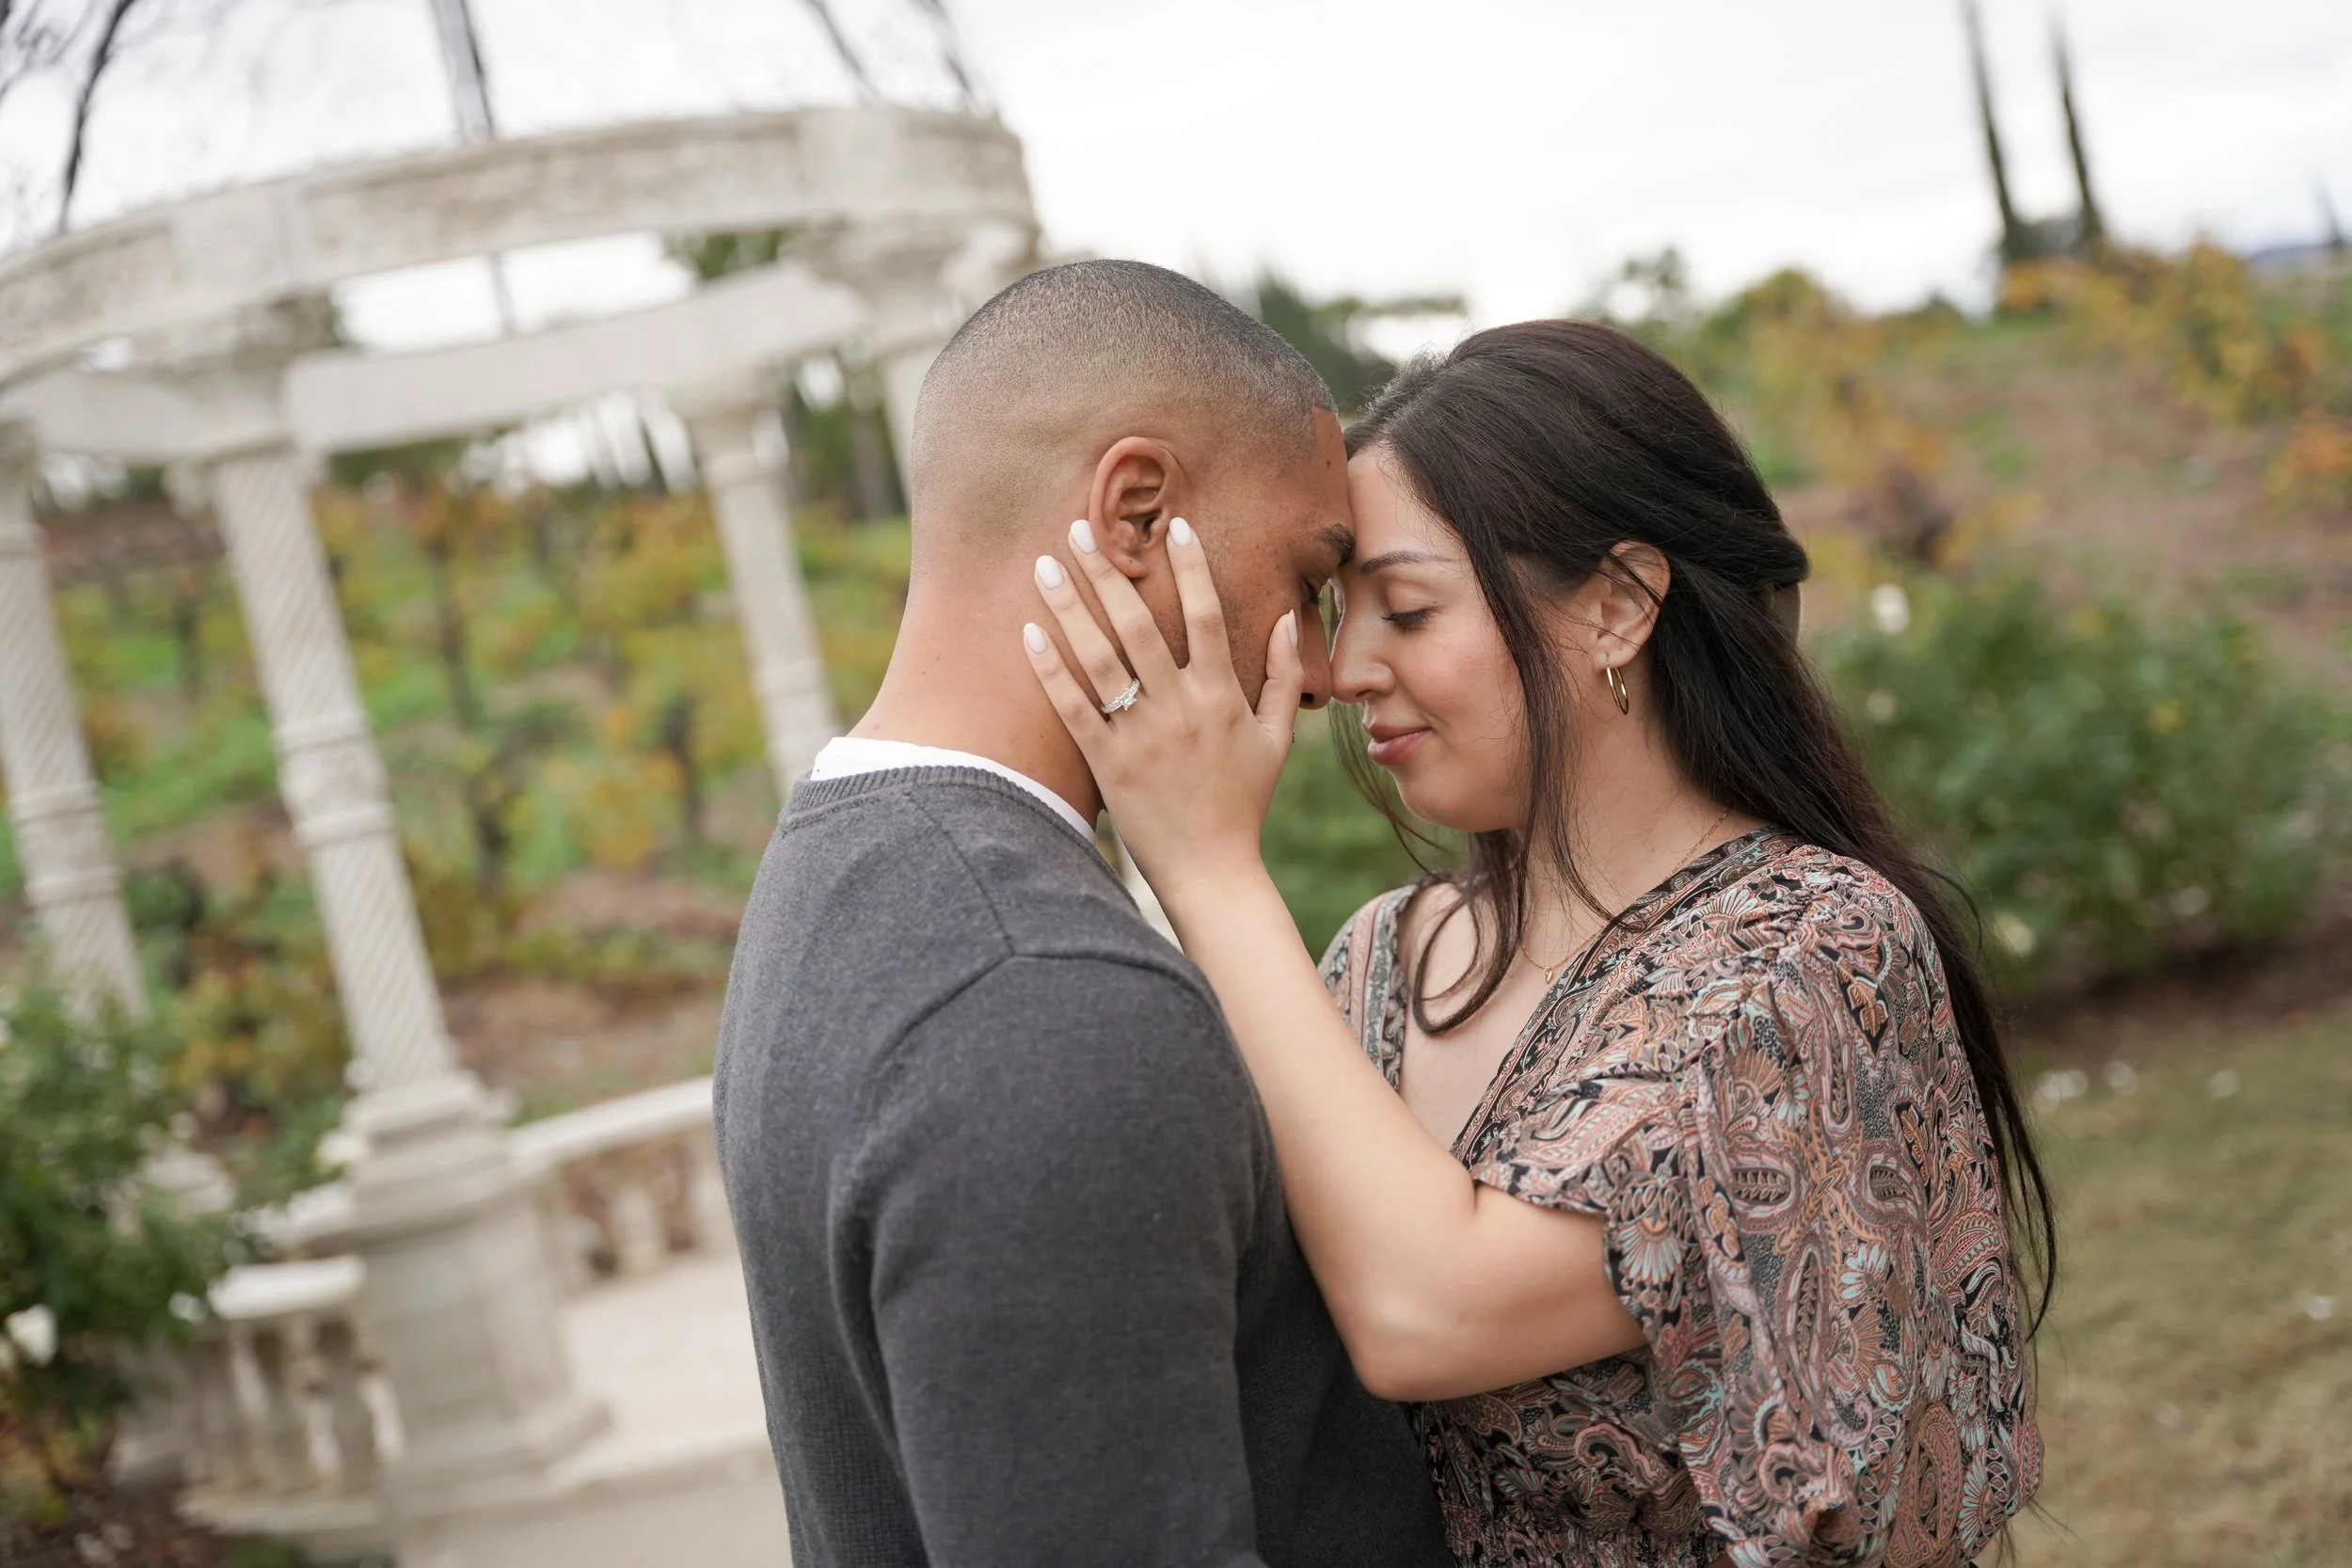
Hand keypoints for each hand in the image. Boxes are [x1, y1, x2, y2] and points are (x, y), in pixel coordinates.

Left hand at [1024, 516, 1301, 908]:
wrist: (1212, 872)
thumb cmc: (1244, 803)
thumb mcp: (1277, 739)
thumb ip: (1285, 677)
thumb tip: (1289, 619)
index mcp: (1222, 696)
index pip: (1208, 616)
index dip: (1191, 568)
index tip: (1174, 525)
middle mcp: (1180, 709)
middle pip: (1140, 625)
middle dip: (1109, 571)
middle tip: (1081, 527)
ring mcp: (1141, 736)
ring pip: (1099, 659)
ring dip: (1070, 607)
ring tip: (1044, 565)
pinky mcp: (1108, 764)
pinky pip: (1073, 709)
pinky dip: (1050, 671)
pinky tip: (1028, 633)